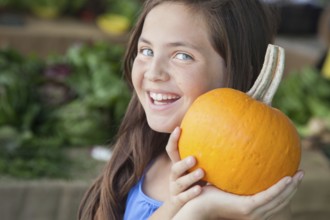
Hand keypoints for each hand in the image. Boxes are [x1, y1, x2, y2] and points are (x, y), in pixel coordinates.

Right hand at [164, 127, 204, 216]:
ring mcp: (175, 188)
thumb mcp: (194, 168)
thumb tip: (218, 134)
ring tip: (201, 172)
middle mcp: (174, 176)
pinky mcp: (178, 200)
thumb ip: (202, 156)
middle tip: (194, 158)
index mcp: (177, 165)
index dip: (173, 140)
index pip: (171, 150)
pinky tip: (200, 190)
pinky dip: (191, 193)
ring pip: (180, 183)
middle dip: (183, 162)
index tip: (179, 128)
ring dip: (190, 177)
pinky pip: (183, 197)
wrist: (183, 203)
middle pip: (175, 168)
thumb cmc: (193, 181)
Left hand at [173, 170, 303, 219]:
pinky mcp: (248, 207)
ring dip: (291, 187)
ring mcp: (253, 212)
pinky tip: (287, 178)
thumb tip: (235, 153)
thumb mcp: (225, 181)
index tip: (291, 176)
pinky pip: (268, 196)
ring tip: (299, 174)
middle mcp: (255, 212)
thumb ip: (233, 173)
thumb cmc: (207, 192)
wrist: (196, 203)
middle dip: (293, 188)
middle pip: (281, 201)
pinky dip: (279, 188)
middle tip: (301, 173)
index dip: (285, 190)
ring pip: (278, 199)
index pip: (273, 200)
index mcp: (252, 208)